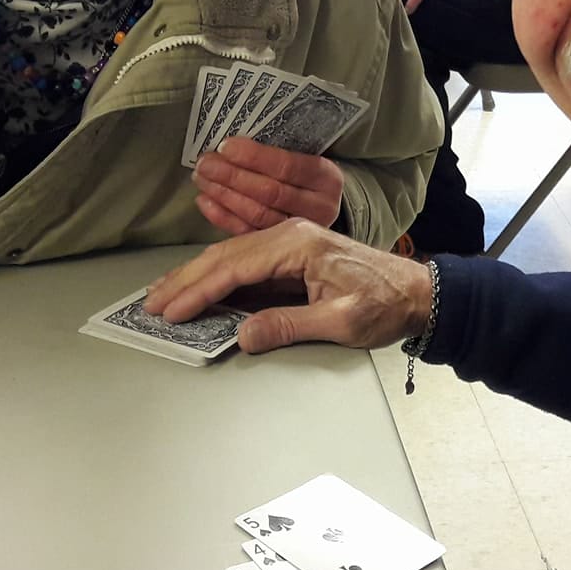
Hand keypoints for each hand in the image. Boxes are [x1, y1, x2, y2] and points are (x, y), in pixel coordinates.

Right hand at [145, 218, 431, 353]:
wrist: (419, 292)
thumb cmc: (386, 304)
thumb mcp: (341, 321)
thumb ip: (290, 326)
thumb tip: (244, 334)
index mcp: (298, 245)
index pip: (234, 268)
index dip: (199, 291)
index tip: (172, 311)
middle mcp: (289, 235)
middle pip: (223, 257)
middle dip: (185, 281)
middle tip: (151, 304)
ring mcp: (290, 242)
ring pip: (230, 257)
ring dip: (196, 277)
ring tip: (165, 295)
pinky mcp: (292, 253)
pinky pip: (244, 262)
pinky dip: (216, 276)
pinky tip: (201, 288)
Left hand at [193, 137, 342, 235]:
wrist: (318, 203)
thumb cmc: (303, 174)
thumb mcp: (302, 155)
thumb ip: (274, 152)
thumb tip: (229, 147)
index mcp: (326, 178)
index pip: (287, 166)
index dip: (253, 157)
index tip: (225, 147)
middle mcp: (319, 208)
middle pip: (270, 192)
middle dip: (232, 176)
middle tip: (205, 164)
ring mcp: (302, 232)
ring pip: (257, 214)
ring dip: (224, 195)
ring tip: (202, 180)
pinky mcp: (282, 250)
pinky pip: (247, 233)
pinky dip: (223, 217)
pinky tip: (206, 202)